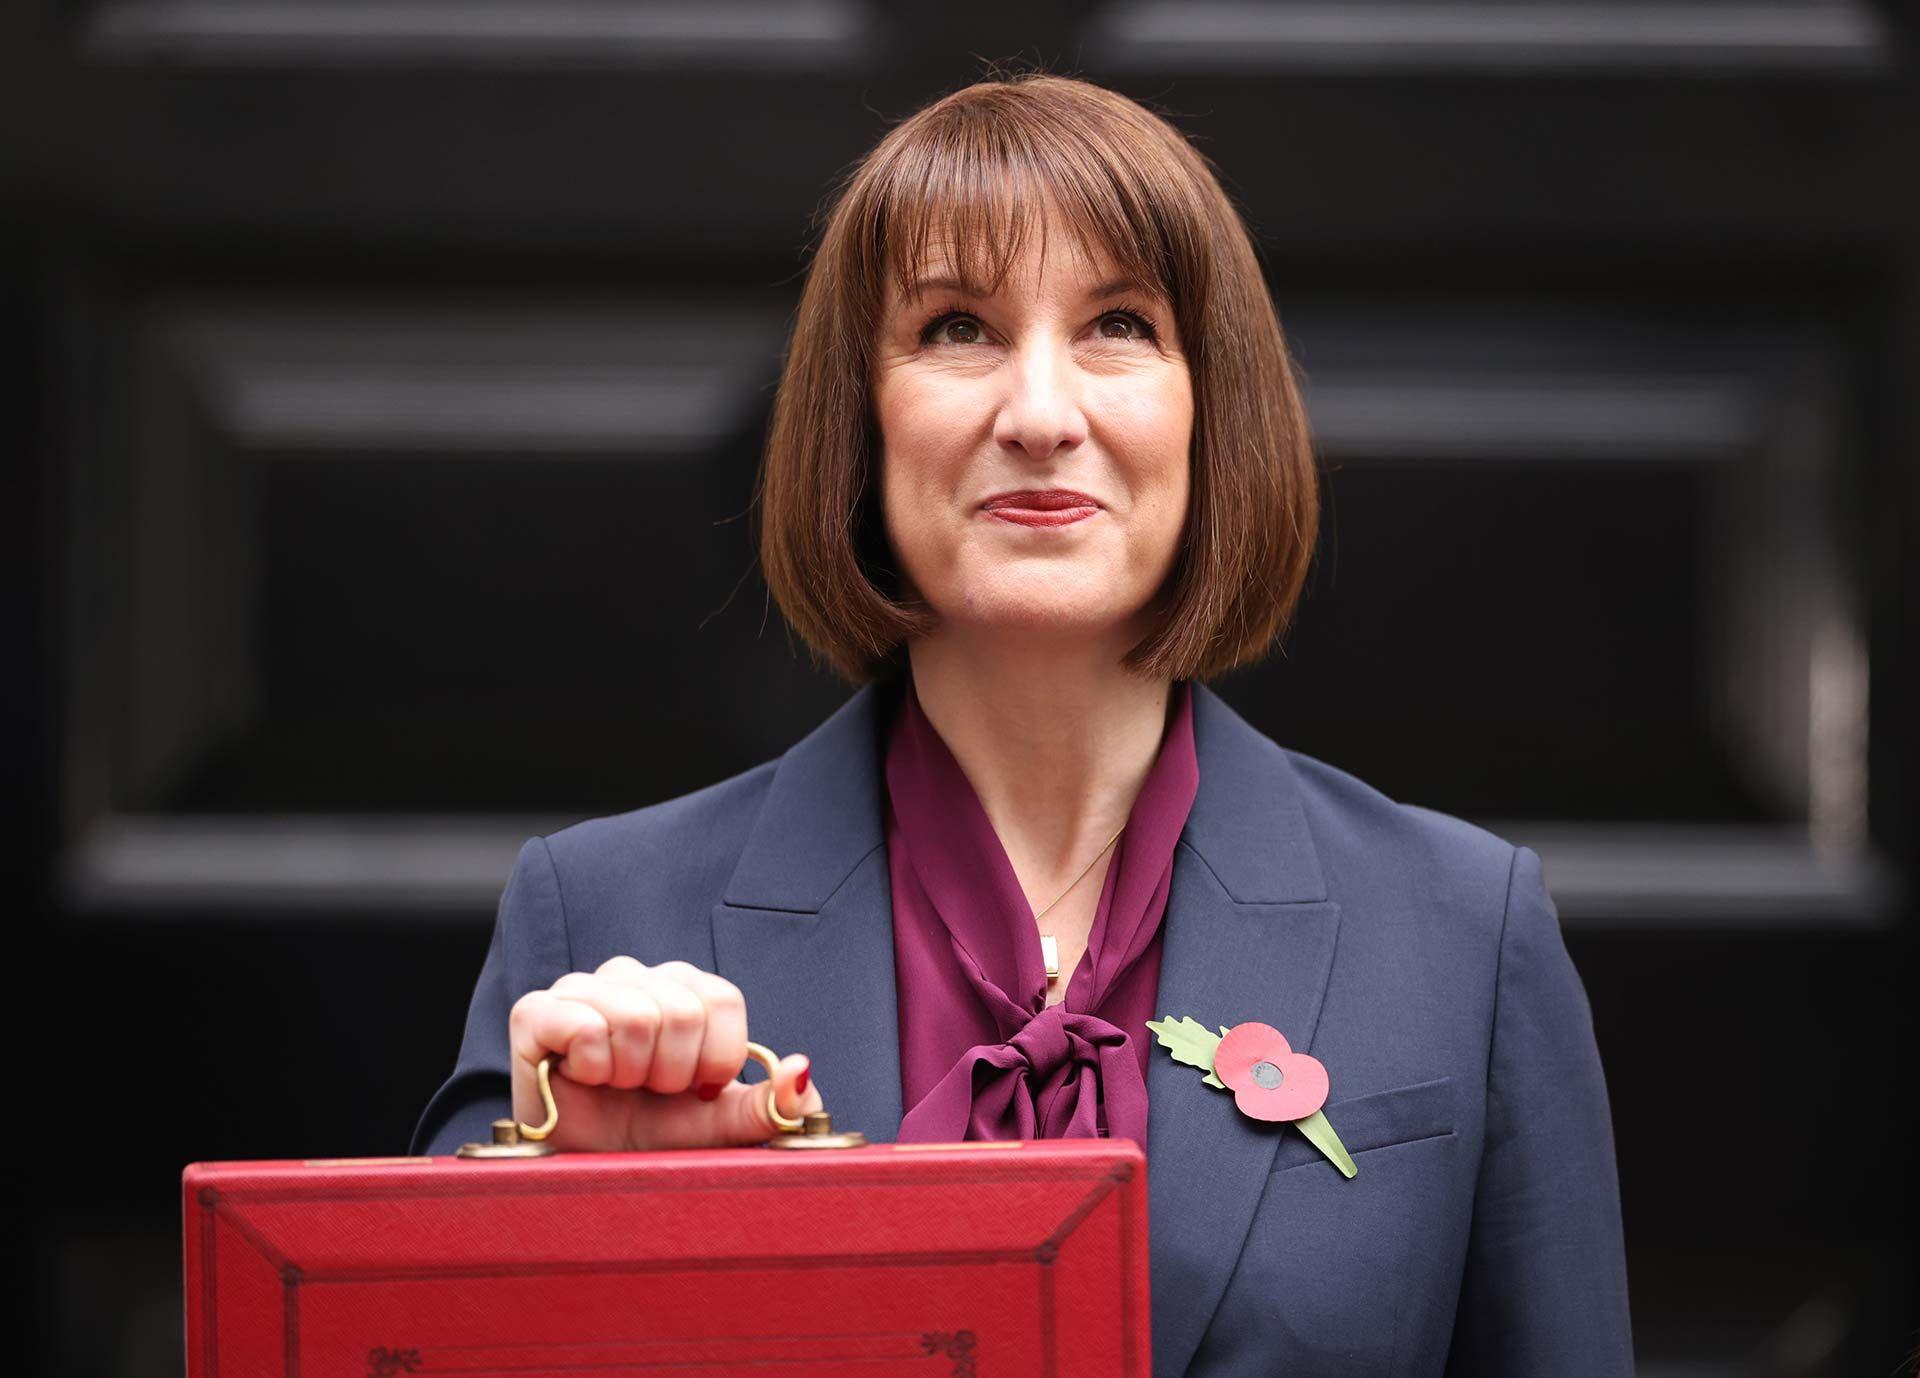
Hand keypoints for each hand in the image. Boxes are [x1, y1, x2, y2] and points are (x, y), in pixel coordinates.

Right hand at [507, 957, 820, 1150]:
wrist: (585, 1175)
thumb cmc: (652, 1143)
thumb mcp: (720, 1128)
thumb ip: (769, 1104)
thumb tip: (802, 1071)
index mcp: (682, 990)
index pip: (722, 997)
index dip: (717, 1058)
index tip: (697, 1090)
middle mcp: (633, 977)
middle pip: (683, 1009)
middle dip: (673, 1073)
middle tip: (650, 1093)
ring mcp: (582, 988)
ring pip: (637, 1017)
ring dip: (632, 1074)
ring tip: (617, 1088)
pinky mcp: (535, 1011)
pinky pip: (584, 1025)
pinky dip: (591, 1068)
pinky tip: (582, 1080)